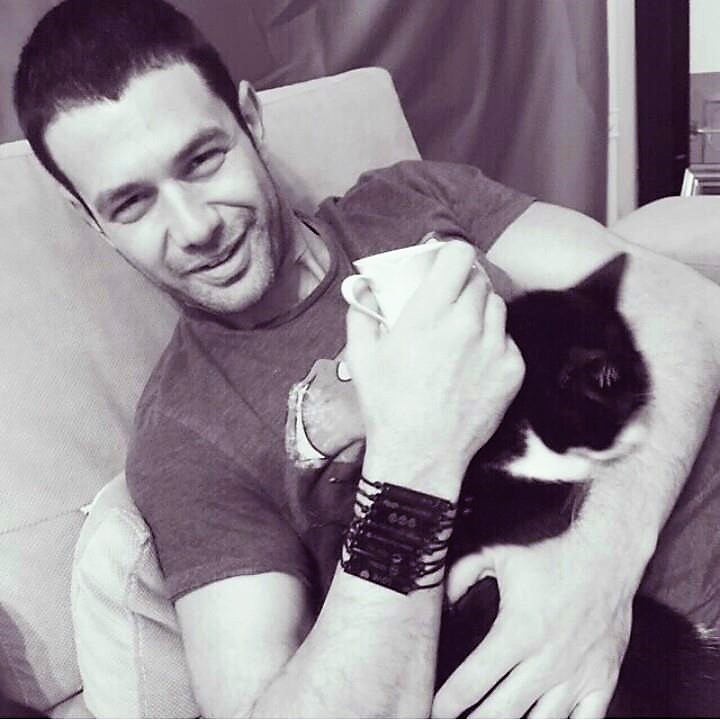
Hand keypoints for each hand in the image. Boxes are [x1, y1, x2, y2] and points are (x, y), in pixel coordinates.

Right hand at [344, 241, 523, 496]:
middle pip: (479, 279)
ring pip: (496, 306)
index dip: (451, 253)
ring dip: (480, 309)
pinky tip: (474, 361)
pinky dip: (493, 342)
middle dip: (463, 283)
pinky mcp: (512, 370)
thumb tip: (365, 288)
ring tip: (462, 331)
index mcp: (429, 312)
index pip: (459, 256)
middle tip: (449, 300)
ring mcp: (494, 347)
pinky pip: (507, 340)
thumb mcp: (361, 355)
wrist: (420, 454)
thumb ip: (362, 311)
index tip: (443, 263)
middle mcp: (467, 323)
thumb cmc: (387, 405)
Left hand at [433, 528, 634, 717]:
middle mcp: (545, 661)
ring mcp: (576, 676)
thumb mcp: (497, 556)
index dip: (449, 702)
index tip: (435, 710)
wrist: (606, 558)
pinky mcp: (602, 681)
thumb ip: (462, 575)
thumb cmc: (551, 558)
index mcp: (516, 633)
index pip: (473, 681)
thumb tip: (444, 601)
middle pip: (500, 713)